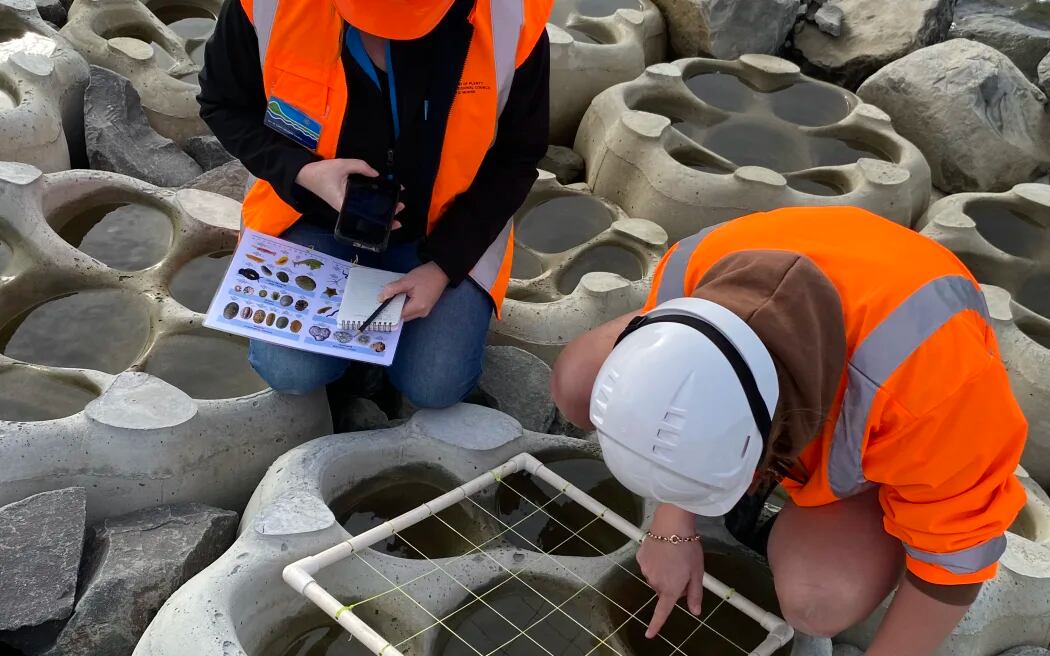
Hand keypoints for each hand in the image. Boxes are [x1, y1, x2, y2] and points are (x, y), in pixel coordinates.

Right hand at [294, 159, 404, 222]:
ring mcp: (345, 206)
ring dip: (380, 210)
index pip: (365, 215)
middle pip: (368, 216)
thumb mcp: (342, 165)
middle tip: (400, 207)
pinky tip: (381, 202)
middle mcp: (345, 209)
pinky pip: (361, 206)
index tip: (395, 213)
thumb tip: (376, 174)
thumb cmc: (321, 172)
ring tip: (396, 207)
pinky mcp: (345, 201)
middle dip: (385, 215)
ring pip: (366, 212)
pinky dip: (372, 205)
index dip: (381, 216)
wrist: (305, 174)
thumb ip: (361, 167)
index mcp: (344, 204)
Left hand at [380, 262, 449, 320]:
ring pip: (406, 313)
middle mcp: (422, 313)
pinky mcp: (425, 307)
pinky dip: (405, 305)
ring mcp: (425, 311)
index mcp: (418, 307)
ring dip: (399, 306)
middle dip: (393, 309)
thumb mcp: (407, 281)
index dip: (388, 310)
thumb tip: (380, 298)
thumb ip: (393, 289)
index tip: (380, 304)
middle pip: (402, 316)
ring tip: (394, 296)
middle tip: (385, 298)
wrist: (441, 271)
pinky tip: (402, 296)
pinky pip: (411, 310)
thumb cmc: (425, 275)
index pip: (398, 315)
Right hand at [638, 503, 703, 638]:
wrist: (671, 524)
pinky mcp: (640, 558)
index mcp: (670, 588)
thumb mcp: (698, 572)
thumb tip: (695, 612)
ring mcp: (646, 570)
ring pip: (656, 577)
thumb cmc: (688, 548)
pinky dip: (655, 561)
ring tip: (673, 556)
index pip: (662, 611)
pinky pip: (649, 565)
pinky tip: (662, 550)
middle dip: (672, 584)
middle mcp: (655, 582)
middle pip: (663, 590)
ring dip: (664, 572)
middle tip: (683, 569)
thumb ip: (695, 594)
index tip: (649, 635)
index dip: (656, 625)